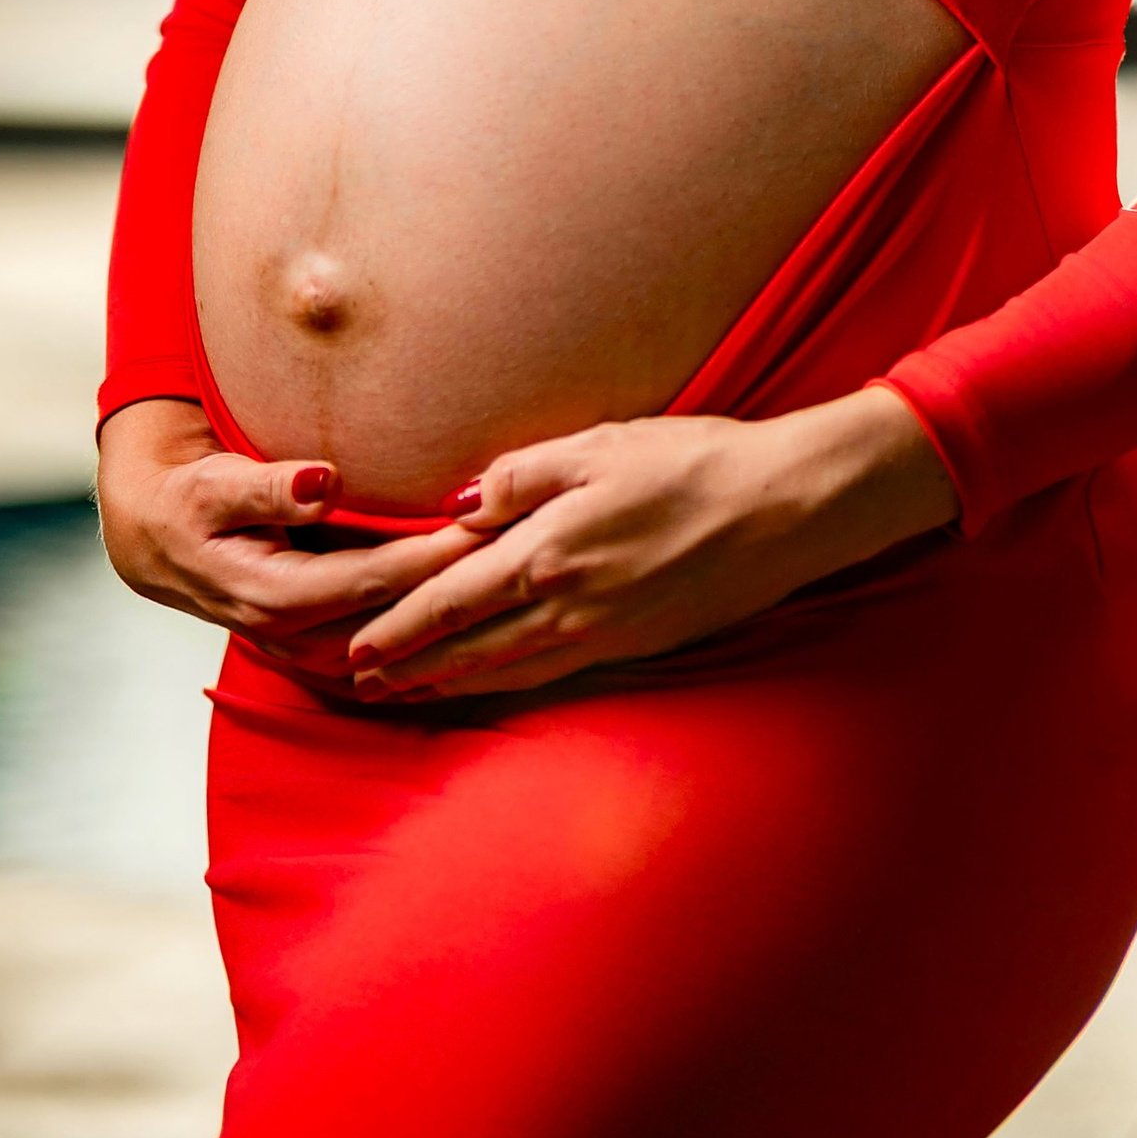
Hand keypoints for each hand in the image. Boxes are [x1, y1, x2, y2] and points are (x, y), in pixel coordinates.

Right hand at [95, 397, 482, 680]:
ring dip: (445, 617)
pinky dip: (425, 638)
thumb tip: (323, 480)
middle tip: (517, 552)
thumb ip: (270, 487)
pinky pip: (380, 648)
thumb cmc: (188, 502)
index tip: (479, 530)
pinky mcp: (314, 643)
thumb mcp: (215, 484)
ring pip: (392, 643)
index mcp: (273, 595)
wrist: (155, 540)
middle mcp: (293, 634)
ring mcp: (304, 647)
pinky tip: (471, 621)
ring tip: (508, 579)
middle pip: (392, 618)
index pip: (371, 579)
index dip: (428, 558)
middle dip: (453, 590)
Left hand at [336, 385, 958, 705]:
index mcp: (550, 549)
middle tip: (356, 682)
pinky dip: (505, 684)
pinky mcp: (634, 645)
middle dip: (408, 665)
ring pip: (505, 669)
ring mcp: (601, 634)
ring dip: (448, 684)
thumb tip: (462, 505)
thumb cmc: (696, 461)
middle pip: (467, 645)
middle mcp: (566, 604)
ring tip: (405, 694)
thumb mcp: (604, 443)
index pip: (450, 596)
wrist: (784, 511)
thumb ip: (526, 474)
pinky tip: (491, 684)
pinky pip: (549, 674)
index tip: (352, 643)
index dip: (397, 623)